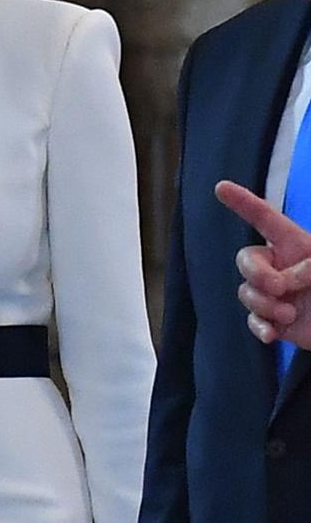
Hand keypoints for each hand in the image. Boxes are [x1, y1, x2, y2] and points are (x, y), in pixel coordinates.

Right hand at [215, 180, 310, 346]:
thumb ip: (310, 265)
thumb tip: (288, 277)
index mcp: (294, 245)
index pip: (264, 218)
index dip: (242, 202)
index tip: (221, 187)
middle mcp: (279, 265)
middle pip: (246, 260)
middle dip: (258, 275)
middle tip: (281, 288)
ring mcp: (274, 294)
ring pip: (247, 293)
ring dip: (266, 305)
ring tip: (291, 313)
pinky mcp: (273, 320)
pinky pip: (253, 320)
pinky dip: (260, 327)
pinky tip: (272, 335)